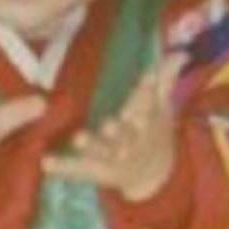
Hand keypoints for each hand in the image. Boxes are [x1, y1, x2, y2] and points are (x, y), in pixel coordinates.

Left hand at [41, 53, 186, 201]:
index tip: (146, 81)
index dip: (146, 94)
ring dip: (90, 145)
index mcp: (144, 123)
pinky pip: (77, 169)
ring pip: (101, 151)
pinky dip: (62, 167)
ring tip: (77, 138)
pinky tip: (46, 162)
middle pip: (124, 134)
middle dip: (117, 129)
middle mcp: (128, 140)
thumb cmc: (151, 132)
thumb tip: (181, 53)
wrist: (152, 176)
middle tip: (109, 123)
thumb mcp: (160, 108)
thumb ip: (165, 80)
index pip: (146, 106)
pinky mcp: (93, 170)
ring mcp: (110, 156)